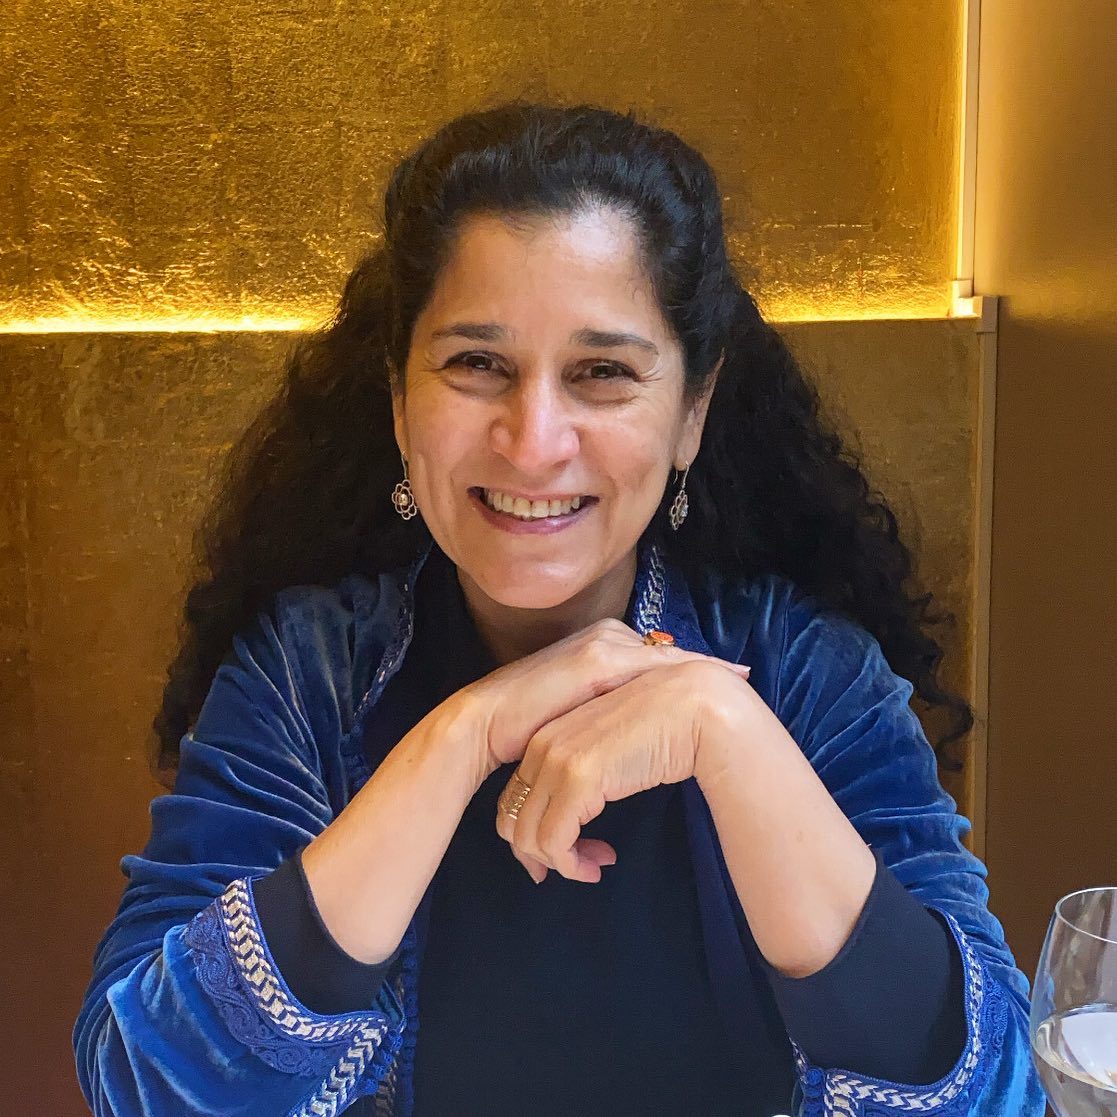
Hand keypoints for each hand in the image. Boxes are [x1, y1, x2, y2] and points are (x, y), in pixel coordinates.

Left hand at [489, 649, 750, 883]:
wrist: (695, 703)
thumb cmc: (664, 724)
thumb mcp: (612, 744)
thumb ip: (588, 767)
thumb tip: (582, 803)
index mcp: (547, 735)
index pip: (515, 796)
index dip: (531, 833)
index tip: (563, 854)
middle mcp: (543, 745)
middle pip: (513, 820)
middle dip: (539, 855)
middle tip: (578, 868)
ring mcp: (557, 760)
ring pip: (529, 836)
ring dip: (561, 864)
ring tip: (595, 866)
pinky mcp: (578, 779)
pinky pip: (554, 841)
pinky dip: (571, 864)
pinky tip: (600, 865)